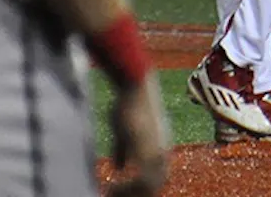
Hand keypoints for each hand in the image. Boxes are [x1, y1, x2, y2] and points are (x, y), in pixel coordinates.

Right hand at [104, 75, 168, 196]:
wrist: (136, 85)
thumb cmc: (128, 104)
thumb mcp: (125, 132)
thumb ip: (123, 151)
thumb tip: (119, 168)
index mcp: (159, 149)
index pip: (156, 179)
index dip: (139, 190)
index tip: (119, 193)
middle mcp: (162, 153)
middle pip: (155, 186)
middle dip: (134, 195)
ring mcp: (156, 152)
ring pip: (149, 187)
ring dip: (129, 194)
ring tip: (109, 194)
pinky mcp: (146, 149)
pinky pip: (141, 180)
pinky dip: (125, 188)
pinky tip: (109, 188)